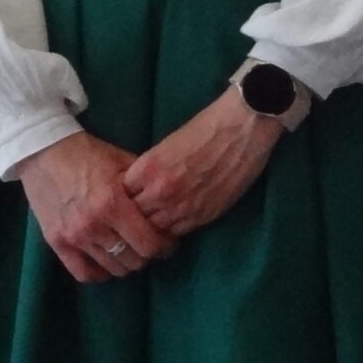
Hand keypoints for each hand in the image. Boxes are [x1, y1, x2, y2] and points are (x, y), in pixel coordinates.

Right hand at [13, 131, 174, 282]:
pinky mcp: (56, 242)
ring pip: (112, 268)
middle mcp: (94, 225)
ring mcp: (74, 236)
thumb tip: (167, 203)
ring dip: (124, 261)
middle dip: (145, 254)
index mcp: (113, 203)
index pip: (149, 244)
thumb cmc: (86, 153)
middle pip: (133, 260)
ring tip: (127, 250)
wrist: (41, 150)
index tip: (167, 242)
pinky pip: (83, 273)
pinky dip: (99, 272)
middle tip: (146, 244)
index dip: (164, 246)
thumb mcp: (121, 160)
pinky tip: (105, 262)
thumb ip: (144, 184)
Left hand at [122, 86, 280, 238]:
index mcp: (149, 168)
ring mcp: (183, 207)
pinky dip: (171, 232)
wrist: (241, 129)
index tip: (125, 197)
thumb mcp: (166, 146)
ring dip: (152, 227)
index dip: (122, 197)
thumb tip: (139, 186)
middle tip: (135, 215)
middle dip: (133, 215)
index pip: (121, 194)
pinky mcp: (204, 216)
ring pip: (155, 230)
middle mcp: (162, 191)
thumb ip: (150, 168)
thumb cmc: (205, 128)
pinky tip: (170, 226)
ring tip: (151, 224)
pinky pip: (177, 233)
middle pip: (135, 216)